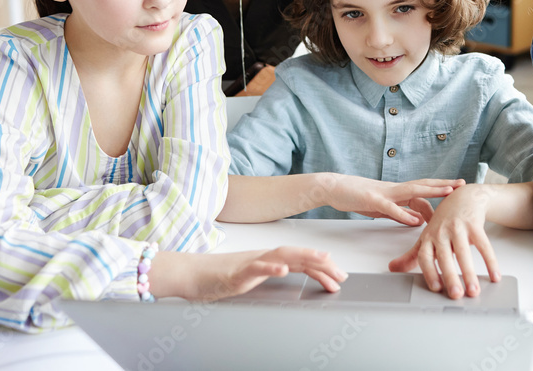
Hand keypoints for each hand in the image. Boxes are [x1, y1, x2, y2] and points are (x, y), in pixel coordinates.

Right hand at [149, 247, 346, 300]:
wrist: (191, 274)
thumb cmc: (219, 276)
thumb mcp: (252, 278)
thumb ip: (269, 275)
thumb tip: (289, 277)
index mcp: (268, 260)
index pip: (300, 261)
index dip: (321, 267)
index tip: (339, 275)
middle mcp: (263, 257)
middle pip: (298, 256)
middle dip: (321, 264)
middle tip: (341, 274)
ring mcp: (251, 262)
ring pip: (282, 256)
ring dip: (304, 257)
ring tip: (323, 261)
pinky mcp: (236, 271)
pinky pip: (255, 267)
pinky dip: (271, 268)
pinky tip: (283, 270)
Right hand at [323, 174, 463, 226]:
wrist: (334, 187)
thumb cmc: (356, 196)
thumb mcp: (382, 207)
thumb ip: (399, 212)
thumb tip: (416, 219)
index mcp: (397, 191)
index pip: (422, 189)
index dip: (440, 188)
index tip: (457, 189)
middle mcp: (394, 189)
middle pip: (423, 184)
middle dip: (443, 184)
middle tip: (462, 183)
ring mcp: (384, 193)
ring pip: (412, 190)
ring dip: (431, 191)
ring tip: (448, 193)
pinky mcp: (372, 200)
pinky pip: (391, 208)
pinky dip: (404, 214)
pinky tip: (415, 221)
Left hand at [388, 184, 499, 299]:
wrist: (462, 197)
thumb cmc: (443, 221)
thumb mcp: (426, 237)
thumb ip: (411, 255)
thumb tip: (392, 269)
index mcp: (428, 238)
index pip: (425, 256)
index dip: (429, 272)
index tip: (436, 288)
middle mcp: (441, 232)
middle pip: (445, 257)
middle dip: (450, 276)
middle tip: (456, 295)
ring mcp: (458, 227)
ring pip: (464, 252)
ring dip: (470, 273)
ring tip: (474, 291)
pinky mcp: (474, 224)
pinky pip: (483, 245)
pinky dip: (490, 261)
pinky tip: (495, 276)